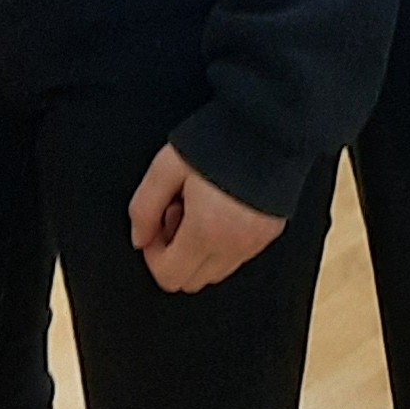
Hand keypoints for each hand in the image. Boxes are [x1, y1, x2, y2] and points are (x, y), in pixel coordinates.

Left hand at [128, 144, 285, 293]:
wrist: (269, 126)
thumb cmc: (221, 140)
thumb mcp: (167, 166)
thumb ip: (144, 207)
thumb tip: (139, 238)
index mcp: (206, 231)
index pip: (170, 277)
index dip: (153, 255)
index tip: (156, 227)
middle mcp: (234, 245)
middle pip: (192, 281)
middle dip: (176, 255)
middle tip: (178, 215)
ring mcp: (255, 243)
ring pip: (216, 273)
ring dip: (200, 251)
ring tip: (201, 209)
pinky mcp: (269, 234)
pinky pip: (238, 257)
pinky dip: (222, 244)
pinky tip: (220, 210)